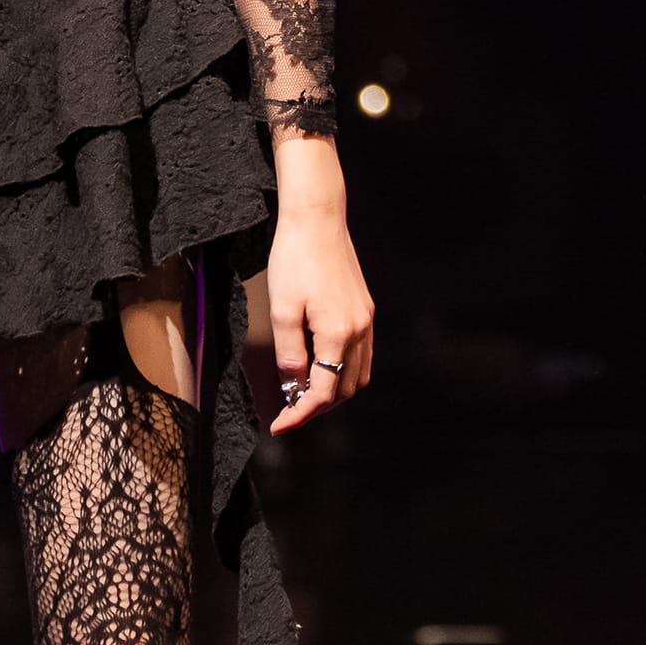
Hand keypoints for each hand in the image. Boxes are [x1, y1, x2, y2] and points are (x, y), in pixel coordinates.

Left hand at [264, 140, 373, 432]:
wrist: (317, 218)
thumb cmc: (294, 259)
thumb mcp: (281, 309)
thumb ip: (289, 352)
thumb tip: (294, 385)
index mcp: (339, 333)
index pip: (324, 392)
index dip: (301, 414)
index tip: (278, 426)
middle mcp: (360, 330)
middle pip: (346, 390)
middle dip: (318, 406)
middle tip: (287, 409)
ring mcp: (366, 319)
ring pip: (358, 375)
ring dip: (333, 390)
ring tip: (302, 390)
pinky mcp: (365, 308)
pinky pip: (361, 354)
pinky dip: (342, 370)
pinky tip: (319, 364)